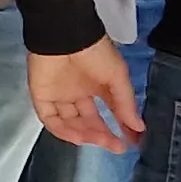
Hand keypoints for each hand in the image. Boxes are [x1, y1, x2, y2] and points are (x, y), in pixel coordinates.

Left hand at [28, 46, 143, 151]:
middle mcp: (78, 92)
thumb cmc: (94, 50)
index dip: (119, 127)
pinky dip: (64, 131)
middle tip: (116, 146)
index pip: (109, 112)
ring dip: (85, 135)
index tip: (131, 141)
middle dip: (102, 135)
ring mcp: (59, 95)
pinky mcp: (42, 96)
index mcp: (96, 85)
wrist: (66, 35)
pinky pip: (51, 120)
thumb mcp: (117, 76)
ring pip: (70, 123)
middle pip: (88, 121)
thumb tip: (138, 127)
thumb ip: (126, 103)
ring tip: (101, 141)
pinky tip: (79, 138)